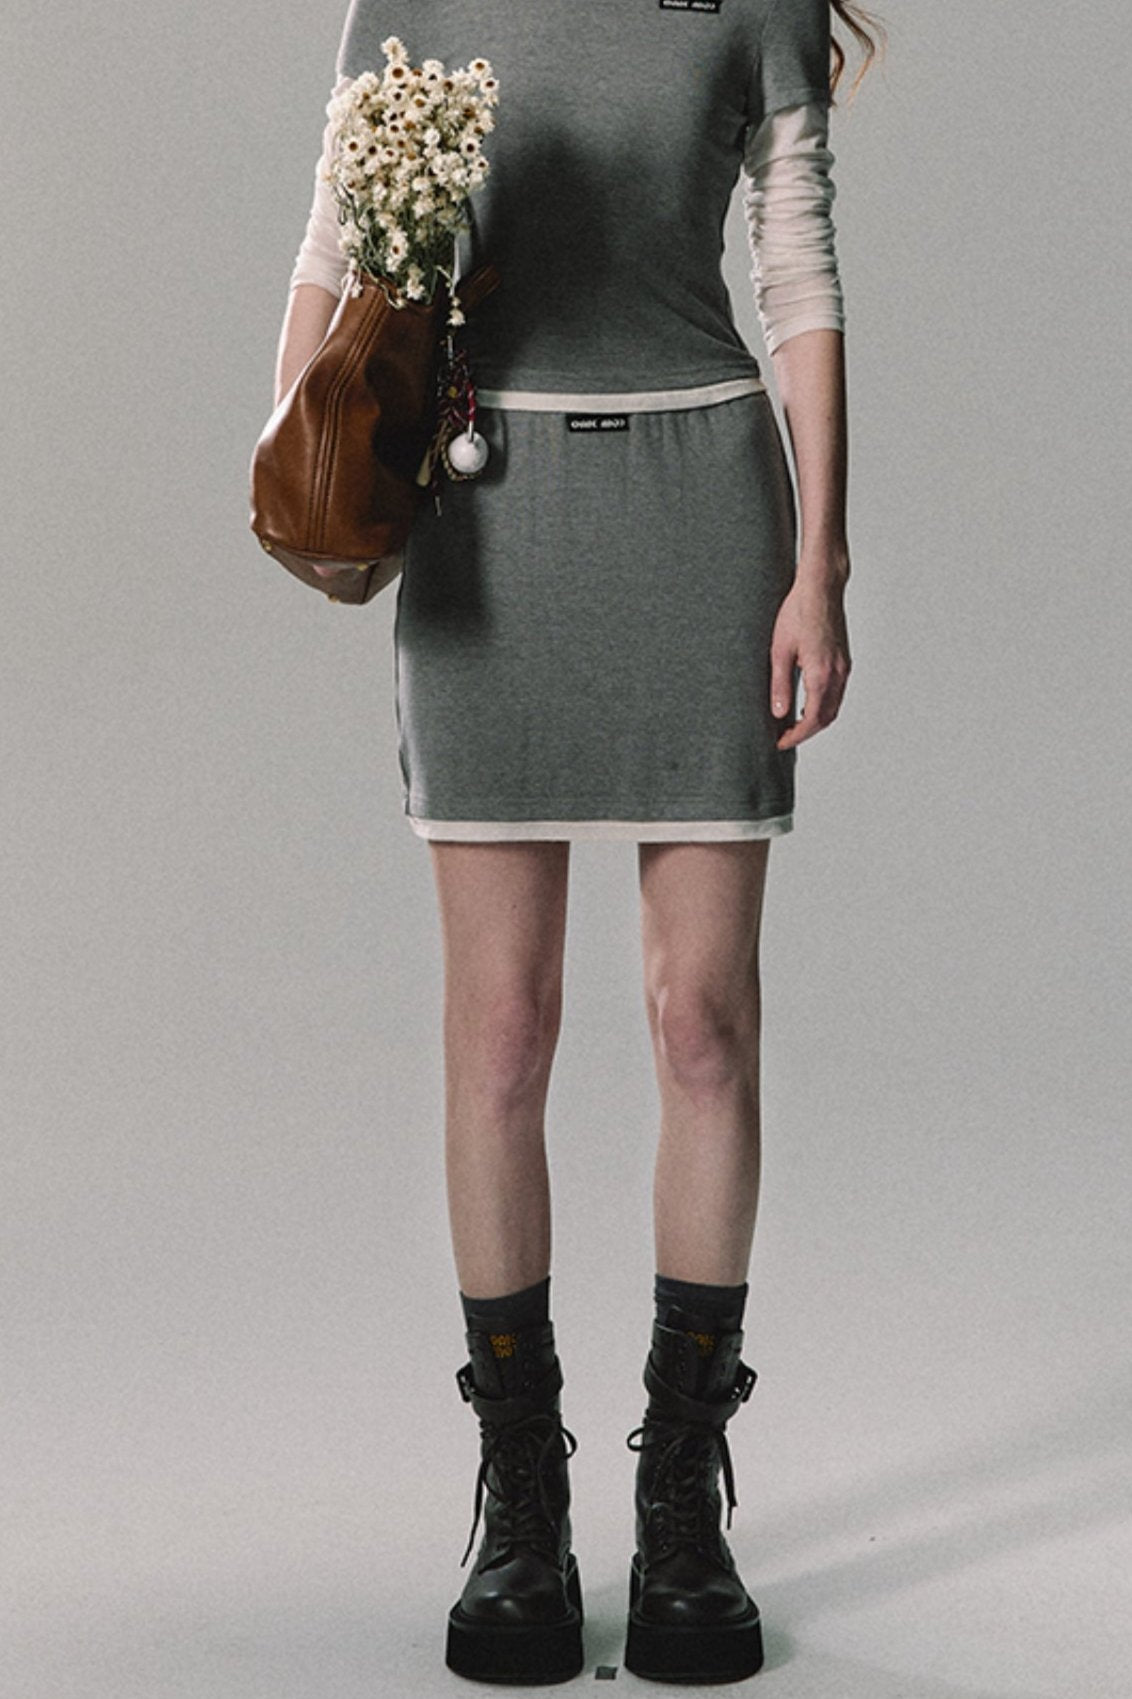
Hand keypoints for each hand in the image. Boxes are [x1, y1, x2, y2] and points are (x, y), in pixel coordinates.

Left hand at [769, 571, 851, 750]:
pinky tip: (806, 703)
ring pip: (834, 707)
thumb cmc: (798, 612)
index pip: (812, 719)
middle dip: (806, 732)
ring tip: (792, 724)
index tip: (780, 742)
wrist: (821, 588)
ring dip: (815, 720)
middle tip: (784, 737)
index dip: (796, 736)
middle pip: (826, 718)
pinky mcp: (844, 660)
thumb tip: (778, 714)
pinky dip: (823, 705)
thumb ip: (779, 685)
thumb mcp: (779, 651)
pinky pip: (837, 693)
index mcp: (822, 674)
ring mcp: (844, 667)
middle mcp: (838, 673)